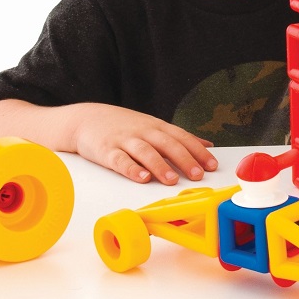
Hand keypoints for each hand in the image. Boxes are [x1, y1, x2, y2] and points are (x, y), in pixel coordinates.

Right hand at [70, 104, 216, 184]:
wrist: (86, 118)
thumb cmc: (123, 125)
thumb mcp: (153, 126)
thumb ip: (179, 137)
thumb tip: (207, 144)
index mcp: (157, 127)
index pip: (182, 137)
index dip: (198, 151)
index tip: (212, 165)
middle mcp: (143, 132)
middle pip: (167, 144)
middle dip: (184, 159)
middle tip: (197, 175)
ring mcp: (125, 140)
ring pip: (145, 152)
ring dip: (160, 166)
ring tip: (171, 180)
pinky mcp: (106, 150)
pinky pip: (120, 160)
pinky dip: (132, 169)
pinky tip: (142, 178)